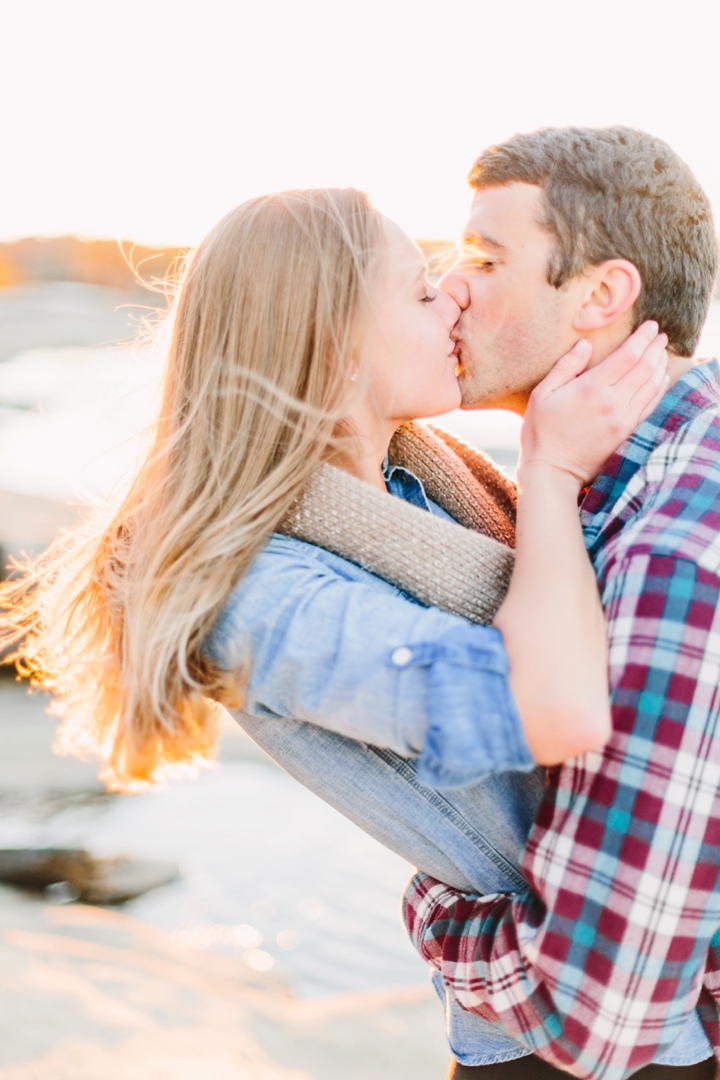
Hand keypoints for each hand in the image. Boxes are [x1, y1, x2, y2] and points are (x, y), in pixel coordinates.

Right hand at [520, 322, 667, 486]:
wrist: (553, 472)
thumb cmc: (541, 432)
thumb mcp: (543, 394)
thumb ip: (566, 367)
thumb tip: (585, 345)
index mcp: (592, 389)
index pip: (629, 355)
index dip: (643, 337)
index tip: (651, 325)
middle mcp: (614, 403)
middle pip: (646, 367)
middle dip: (656, 347)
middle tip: (660, 335)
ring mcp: (624, 420)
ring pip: (653, 386)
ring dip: (660, 365)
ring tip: (661, 352)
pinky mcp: (627, 433)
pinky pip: (651, 406)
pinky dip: (659, 389)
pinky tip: (660, 378)